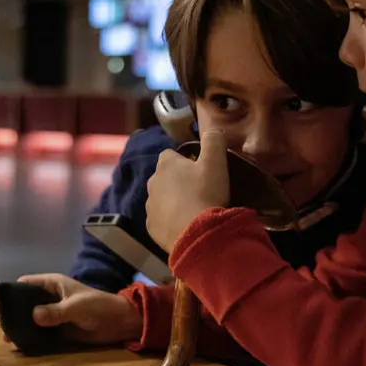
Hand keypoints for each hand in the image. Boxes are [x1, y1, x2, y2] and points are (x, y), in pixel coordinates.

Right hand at [13, 274, 142, 344]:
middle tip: (0, 327)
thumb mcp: (76, 307)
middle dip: (13, 313)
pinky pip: (40, 332)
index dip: (12, 292)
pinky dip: (31, 337)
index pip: (26, 283)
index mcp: (52, 284)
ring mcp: (52, 314)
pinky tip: (21, 345)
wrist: (118, 322)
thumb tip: (33, 316)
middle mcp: (49, 297)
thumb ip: (56, 312)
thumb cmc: (98, 306)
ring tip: (8, 339)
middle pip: (25, 303)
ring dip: (21, 327)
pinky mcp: (57, 329)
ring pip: (30, 319)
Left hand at [145, 130, 229, 251]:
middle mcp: (152, 182)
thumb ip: (214, 140)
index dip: (186, 161)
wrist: (197, 233)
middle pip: (165, 177)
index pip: (171, 155)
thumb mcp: (216, 161)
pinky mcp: (151, 226)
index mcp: (166, 164)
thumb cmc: (206, 193)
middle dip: (178, 182)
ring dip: (173, 202)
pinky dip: (170, 220)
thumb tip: (212, 131)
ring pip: (162, 198)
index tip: (200, 171)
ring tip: (194, 210)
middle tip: (200, 191)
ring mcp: (150, 206)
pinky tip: (186, 225)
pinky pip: (161, 219)